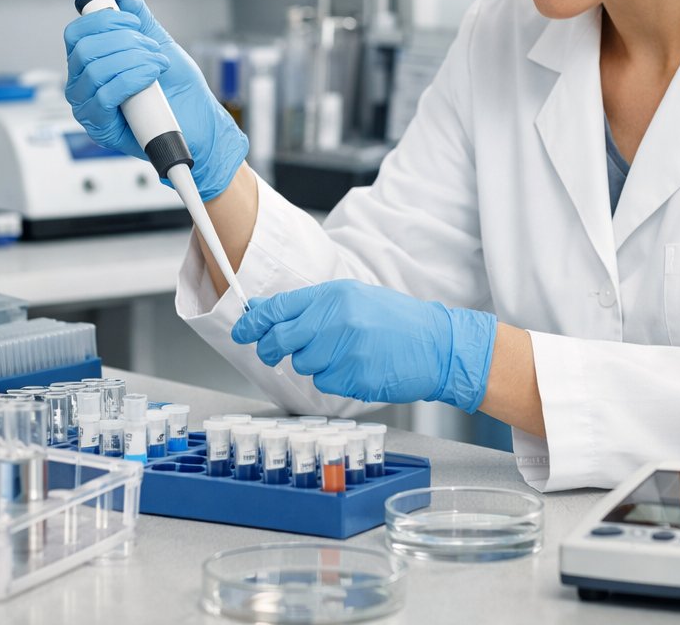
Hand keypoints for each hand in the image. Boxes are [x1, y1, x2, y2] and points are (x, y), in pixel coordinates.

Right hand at [63, 0, 247, 200]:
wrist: (200, 124)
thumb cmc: (180, 90)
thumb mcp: (159, 43)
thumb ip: (137, 16)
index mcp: (92, 60)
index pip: (77, 32)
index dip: (104, 20)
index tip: (134, 23)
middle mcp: (83, 82)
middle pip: (84, 48)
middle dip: (125, 42)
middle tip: (151, 50)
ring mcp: (88, 105)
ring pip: (94, 70)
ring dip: (133, 61)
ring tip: (156, 67)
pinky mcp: (99, 127)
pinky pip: (103, 96)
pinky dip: (130, 81)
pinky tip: (150, 81)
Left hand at [231, 280, 497, 412]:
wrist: (438, 345)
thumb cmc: (396, 323)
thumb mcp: (353, 300)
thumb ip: (311, 307)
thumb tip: (267, 312)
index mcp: (335, 295)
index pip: (280, 307)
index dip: (254, 322)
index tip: (241, 331)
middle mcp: (338, 318)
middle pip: (282, 339)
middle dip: (272, 349)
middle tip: (274, 353)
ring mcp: (347, 347)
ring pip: (303, 364)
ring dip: (315, 364)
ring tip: (343, 355)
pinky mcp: (356, 374)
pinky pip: (326, 383)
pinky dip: (335, 380)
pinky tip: (356, 368)